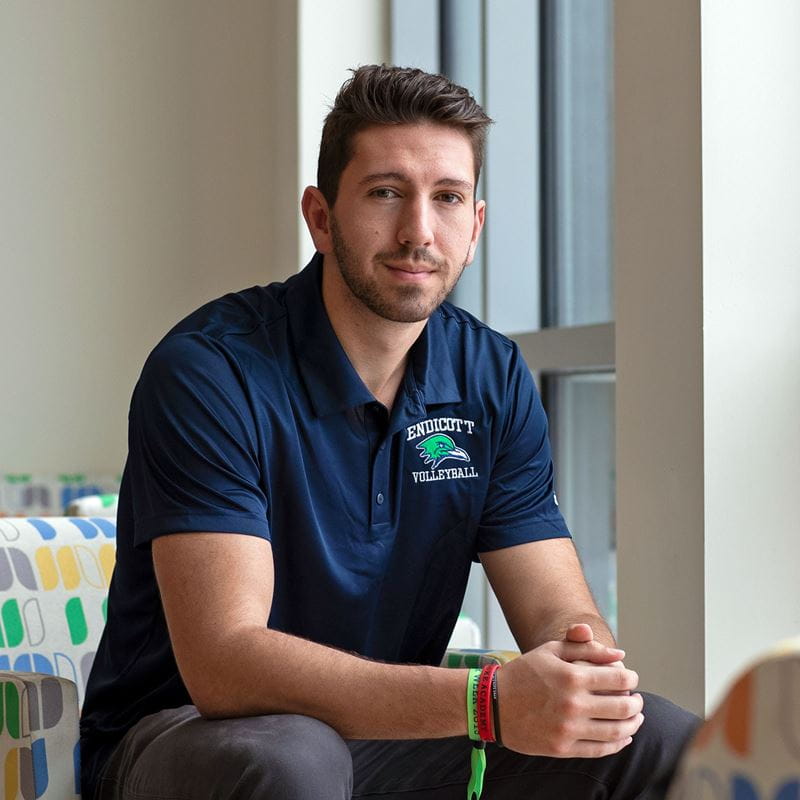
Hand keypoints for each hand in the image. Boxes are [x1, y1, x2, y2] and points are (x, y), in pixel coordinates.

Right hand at [495, 634, 643, 757]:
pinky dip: (617, 744)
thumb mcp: (550, 650)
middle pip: (623, 707)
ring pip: (615, 732)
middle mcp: (573, 705)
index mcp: (572, 677)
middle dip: (636, 703)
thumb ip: (585, 648)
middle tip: (637, 700)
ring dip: (632, 725)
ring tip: (635, 718)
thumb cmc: (524, 672)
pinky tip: (622, 737)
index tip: (632, 679)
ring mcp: (568, 729)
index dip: (631, 679)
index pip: (618, 679)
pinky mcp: (562, 748)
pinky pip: (599, 750)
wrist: (493, 703)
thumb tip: (619, 654)